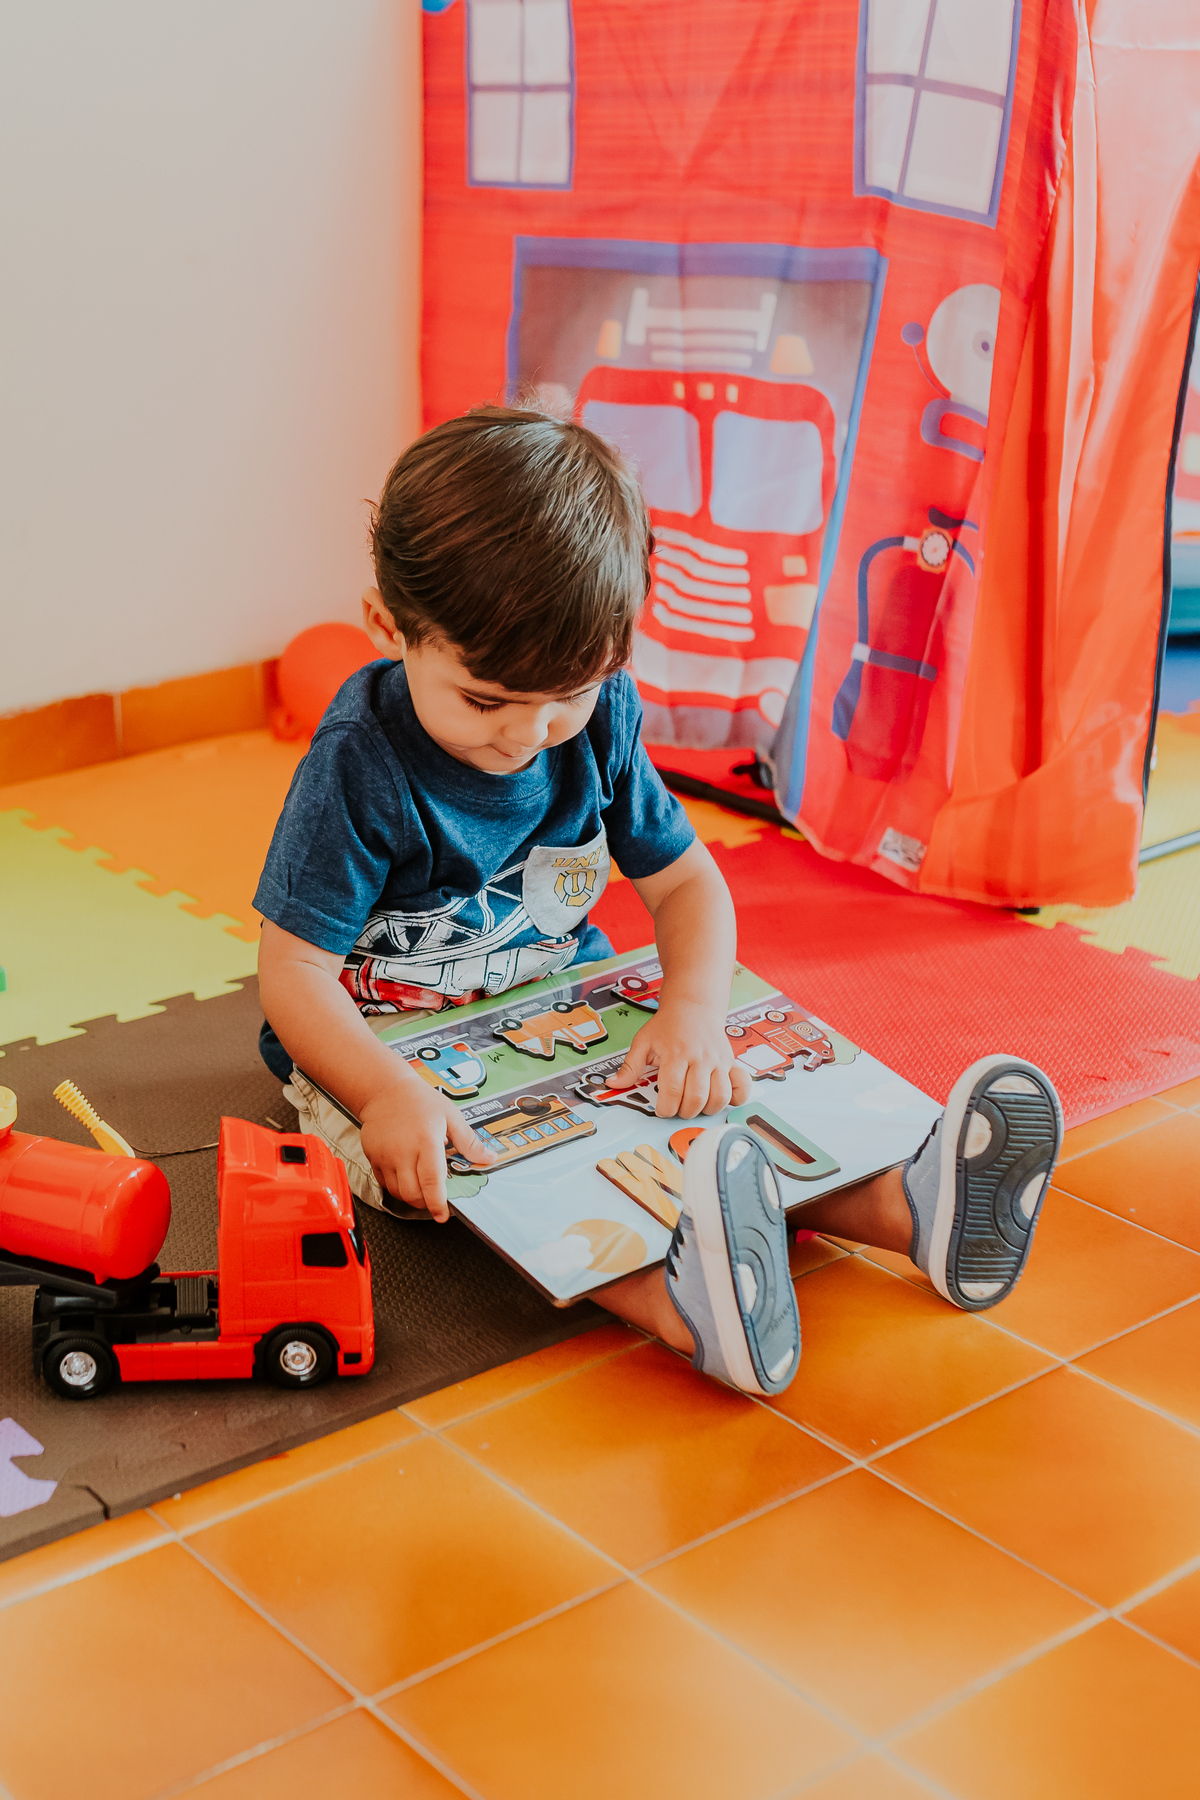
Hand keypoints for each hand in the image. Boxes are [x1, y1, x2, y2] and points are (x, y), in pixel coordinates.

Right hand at [359, 1077, 495, 1221]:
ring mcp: (386, 1156)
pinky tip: (406, 1177)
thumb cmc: (419, 1100)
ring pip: (398, 1192)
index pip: (432, 1182)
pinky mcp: (373, 1157)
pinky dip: (396, 1187)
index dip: (437, 1203)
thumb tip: (489, 1158)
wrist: (385, 1090)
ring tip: (422, 1188)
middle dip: (426, 1204)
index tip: (443, 1215)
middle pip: (413, 1193)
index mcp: (426, 1142)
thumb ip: (468, 1141)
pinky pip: (384, 1183)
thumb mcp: (450, 1116)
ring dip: (412, 1197)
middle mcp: (403, 1152)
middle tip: (435, 1199)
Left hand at [605, 998, 751, 1117]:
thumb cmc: (667, 1025)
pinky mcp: (731, 1063)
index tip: (661, 1109)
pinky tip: (721, 1098)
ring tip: (695, 1104)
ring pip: (719, 1097)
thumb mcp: (643, 1041)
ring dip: (706, 1109)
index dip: (665, 1108)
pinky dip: (736, 1099)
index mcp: (676, 1053)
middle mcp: (700, 1058)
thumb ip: (630, 1066)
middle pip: (696, 1098)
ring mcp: (719, 1061)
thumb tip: (613, 1084)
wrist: (694, 1006)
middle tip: (677, 1107)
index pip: (672, 1090)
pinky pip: (741, 1087)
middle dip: (684, 1111)